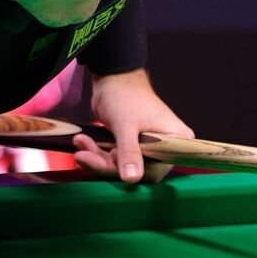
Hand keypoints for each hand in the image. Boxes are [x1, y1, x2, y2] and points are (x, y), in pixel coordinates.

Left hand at [73, 68, 193, 183]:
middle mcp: (163, 147)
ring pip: (119, 165)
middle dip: (105, 163)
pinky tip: (83, 142)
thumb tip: (132, 178)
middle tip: (83, 156)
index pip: (156, 169)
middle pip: (134, 170)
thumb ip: (130, 152)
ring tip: (81, 143)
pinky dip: (96, 152)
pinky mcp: (128, 145)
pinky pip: (111, 158)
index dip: (131, 169)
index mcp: (175, 140)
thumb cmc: (126, 95)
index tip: (111, 156)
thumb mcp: (127, 125)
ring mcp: (145, 147)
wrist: (110, 78)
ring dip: (96, 157)